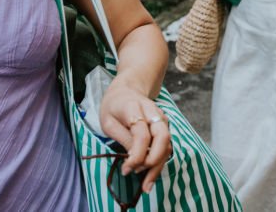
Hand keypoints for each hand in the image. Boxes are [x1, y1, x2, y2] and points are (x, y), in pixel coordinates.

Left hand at [99, 77, 172, 192]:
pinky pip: (166, 147)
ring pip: (167, 144)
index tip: (126, 169)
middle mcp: (153, 112)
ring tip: (146, 186)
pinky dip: (159, 163)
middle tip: (139, 177)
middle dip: (153, 161)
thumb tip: (133, 159)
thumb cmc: (114, 106)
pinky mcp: (164, 127)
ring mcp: (161, 120)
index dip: (136, 155)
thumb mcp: (108, 121)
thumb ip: (122, 137)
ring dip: (158, 166)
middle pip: (162, 138)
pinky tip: (150, 177)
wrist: (127, 90)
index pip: (141, 134)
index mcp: (134, 107)